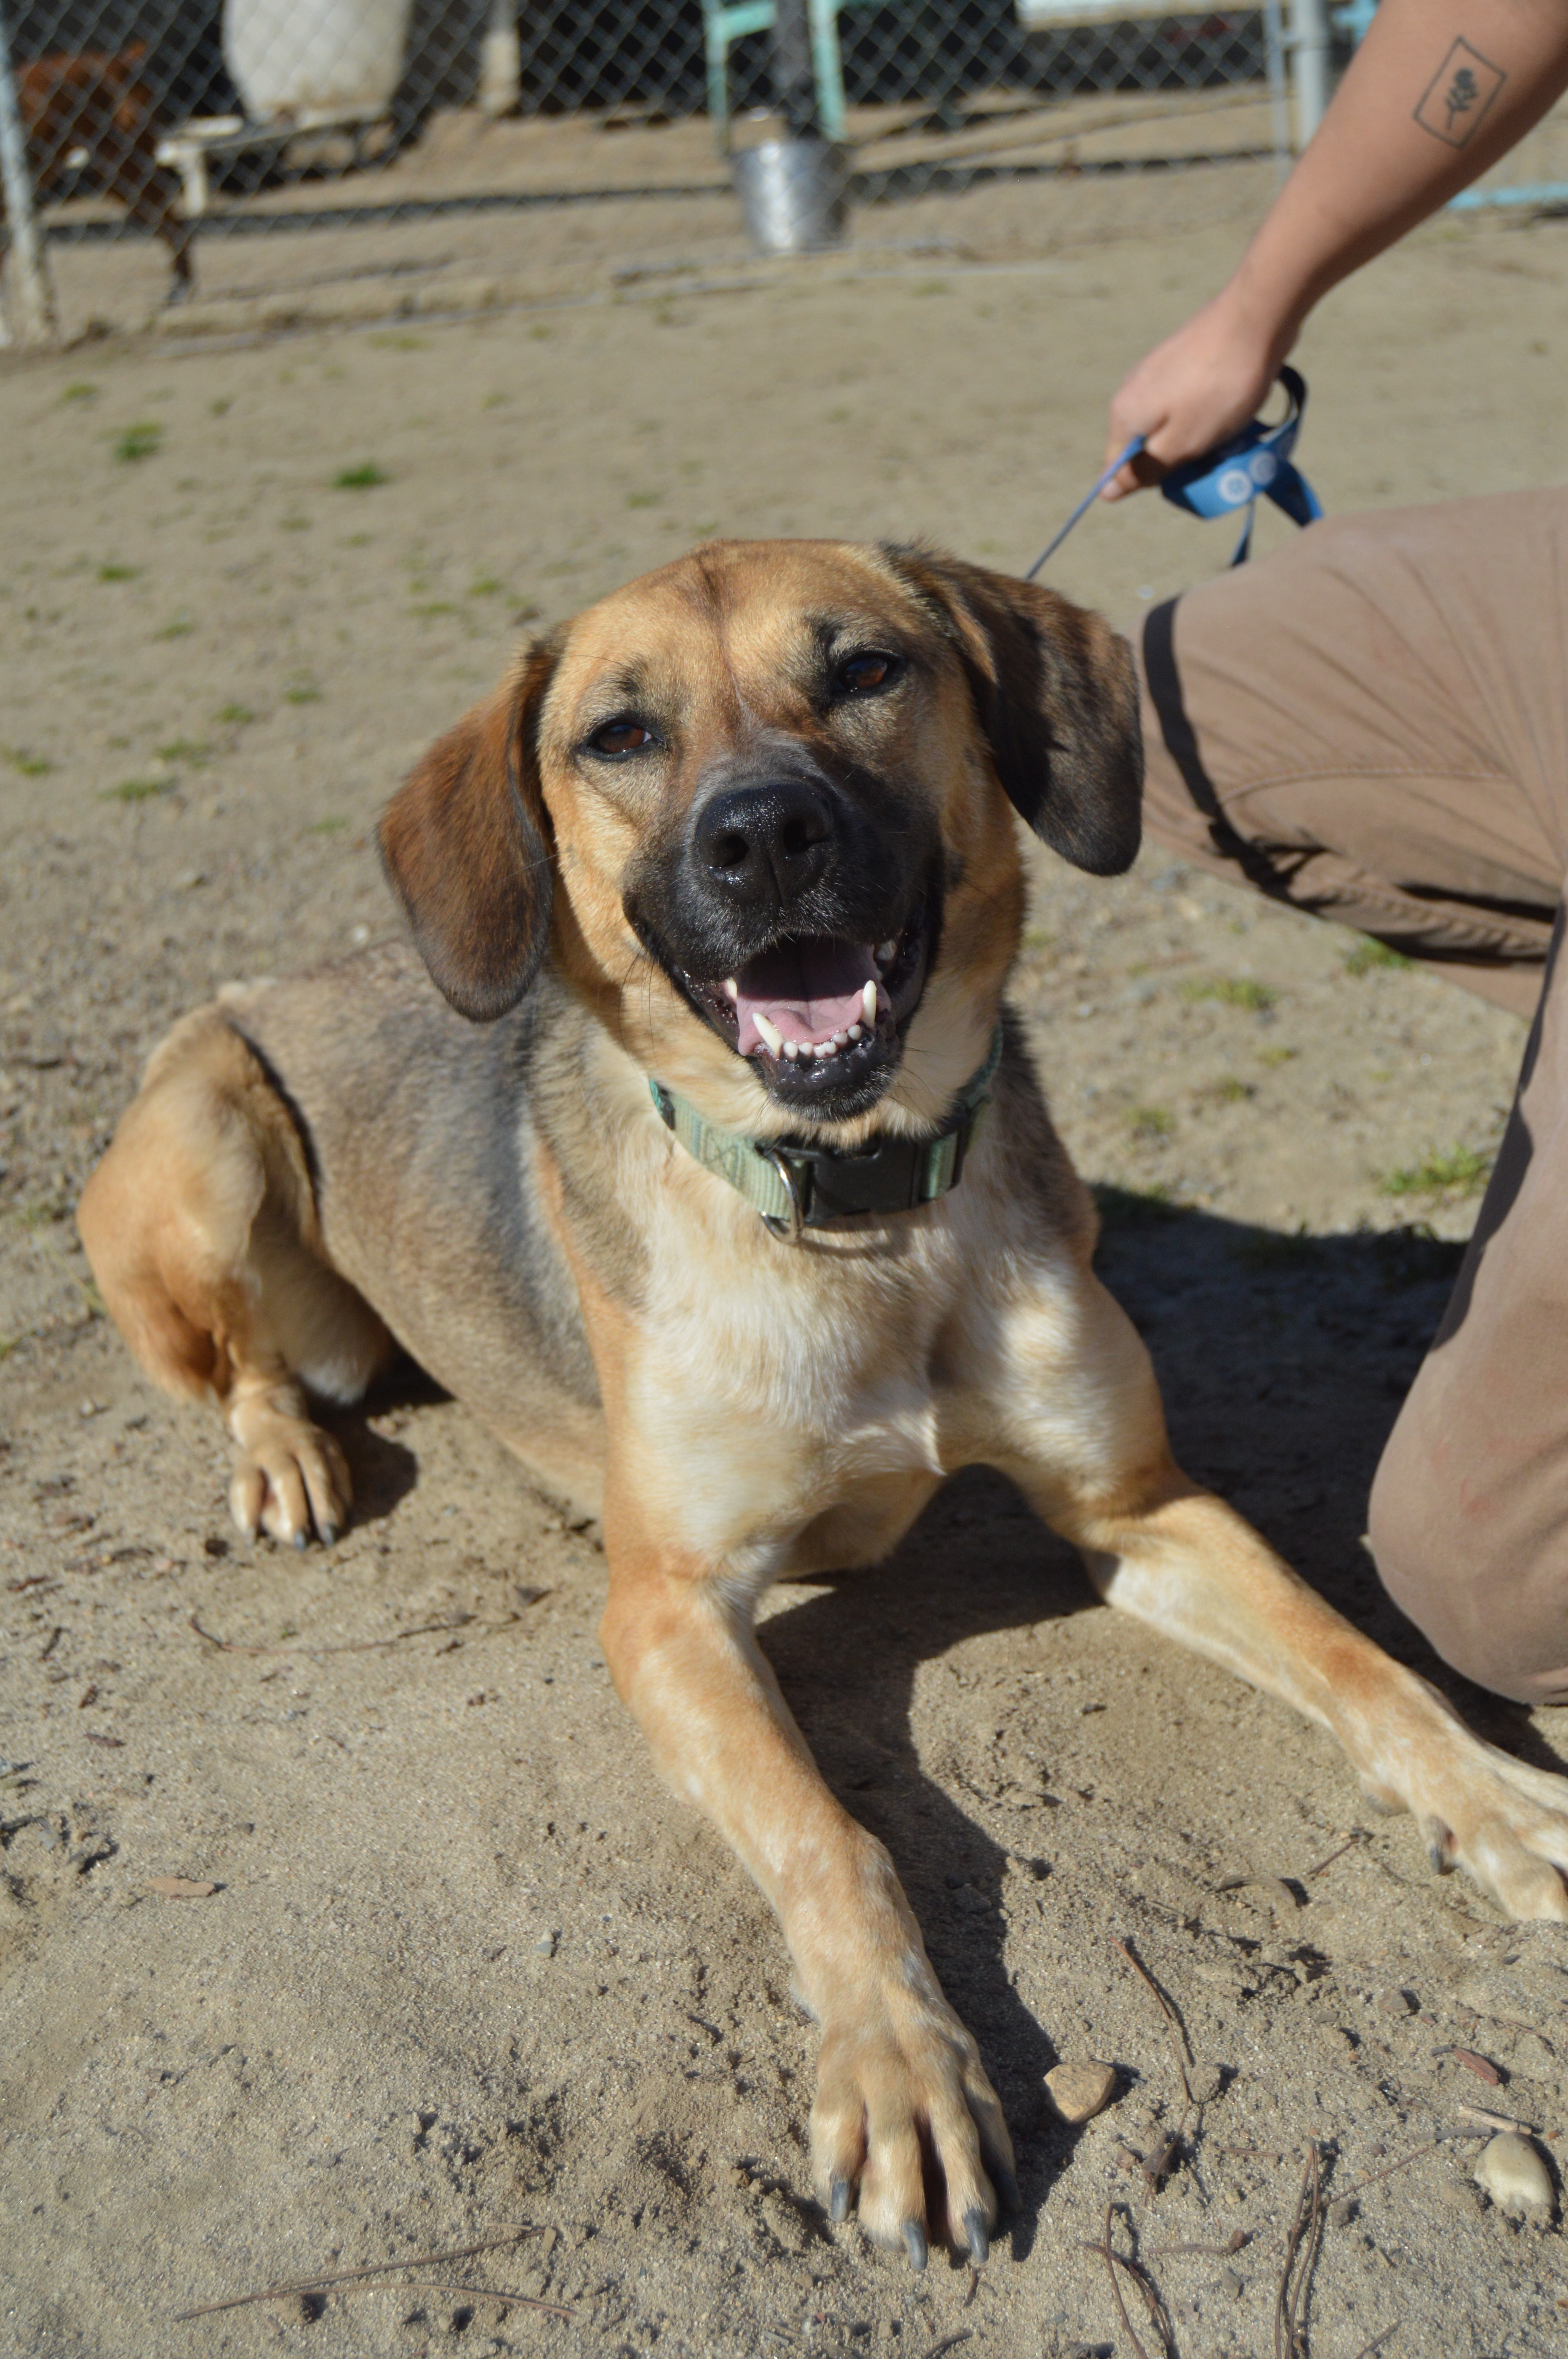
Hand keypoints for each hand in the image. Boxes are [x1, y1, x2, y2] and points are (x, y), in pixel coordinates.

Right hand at [1100, 283, 1294, 499]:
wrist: (1256, 317)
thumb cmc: (1219, 388)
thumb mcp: (1182, 444)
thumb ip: (1144, 469)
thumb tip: (1107, 491)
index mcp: (1125, 416)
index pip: (1116, 469)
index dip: (1148, 481)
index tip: (1183, 474)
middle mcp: (1131, 391)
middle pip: (1144, 447)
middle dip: (1174, 459)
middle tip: (1210, 454)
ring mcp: (1155, 372)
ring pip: (1168, 425)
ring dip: (1194, 437)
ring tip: (1225, 428)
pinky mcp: (1180, 359)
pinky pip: (1184, 402)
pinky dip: (1204, 412)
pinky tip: (1228, 404)